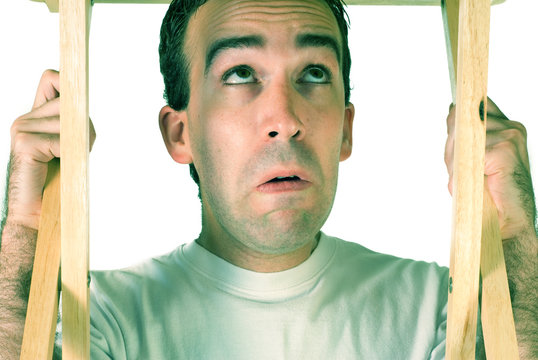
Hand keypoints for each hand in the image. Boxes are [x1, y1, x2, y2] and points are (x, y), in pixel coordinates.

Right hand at [8, 69, 95, 229]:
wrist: (35, 213)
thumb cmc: (55, 181)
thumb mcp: (68, 147)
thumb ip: (73, 125)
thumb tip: (85, 108)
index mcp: (34, 117)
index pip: (52, 79)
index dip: (69, 86)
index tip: (80, 107)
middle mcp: (24, 119)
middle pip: (68, 102)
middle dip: (84, 125)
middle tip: (80, 149)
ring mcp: (21, 129)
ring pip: (68, 120)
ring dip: (81, 141)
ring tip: (70, 160)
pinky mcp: (24, 143)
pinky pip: (62, 140)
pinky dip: (70, 154)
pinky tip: (59, 165)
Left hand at [444, 98, 534, 239]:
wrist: (509, 222)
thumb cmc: (489, 192)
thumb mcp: (472, 158)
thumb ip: (464, 135)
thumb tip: (452, 111)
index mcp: (508, 126)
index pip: (476, 106)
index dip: (459, 119)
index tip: (453, 128)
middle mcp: (512, 127)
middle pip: (463, 120)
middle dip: (452, 144)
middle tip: (458, 169)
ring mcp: (510, 136)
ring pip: (463, 137)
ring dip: (455, 161)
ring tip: (467, 179)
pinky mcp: (505, 150)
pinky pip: (467, 154)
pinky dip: (461, 171)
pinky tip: (470, 183)